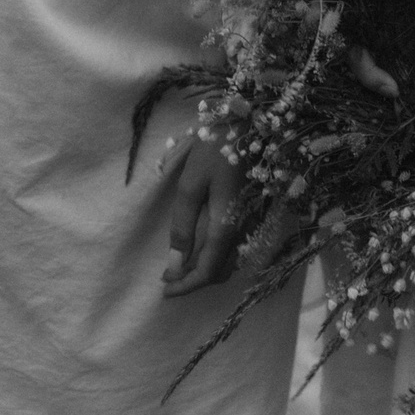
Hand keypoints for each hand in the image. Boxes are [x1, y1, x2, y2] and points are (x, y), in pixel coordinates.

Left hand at [161, 137, 245, 295]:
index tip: (164, 290)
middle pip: (219, 271)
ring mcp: (249, 223)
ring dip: (204, 269)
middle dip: (192, 280)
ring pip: (228, 261)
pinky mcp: (250, 213)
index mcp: (225, 226)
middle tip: (166, 278)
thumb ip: (182, 226)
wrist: (250, 124)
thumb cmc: (216, 150)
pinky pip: (234, 247)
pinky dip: (214, 255)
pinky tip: (199, 246)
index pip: (205, 272)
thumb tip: (175, 264)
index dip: (184, 285)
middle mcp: (242, 231)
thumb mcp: (190, 185)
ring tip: (179, 265)